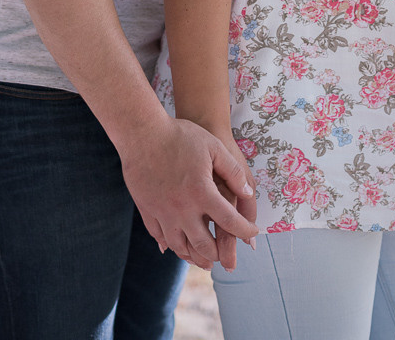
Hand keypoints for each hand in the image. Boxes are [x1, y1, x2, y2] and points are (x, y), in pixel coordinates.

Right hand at [118, 114, 257, 270]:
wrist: (141, 133)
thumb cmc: (179, 136)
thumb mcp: (213, 147)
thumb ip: (233, 172)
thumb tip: (247, 194)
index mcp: (202, 193)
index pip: (230, 222)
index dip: (245, 230)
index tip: (253, 232)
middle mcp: (182, 209)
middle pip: (204, 244)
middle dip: (218, 253)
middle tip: (225, 256)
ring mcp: (162, 212)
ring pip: (180, 246)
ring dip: (195, 256)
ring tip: (204, 260)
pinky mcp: (147, 209)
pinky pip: (159, 236)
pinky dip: (171, 245)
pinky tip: (176, 246)